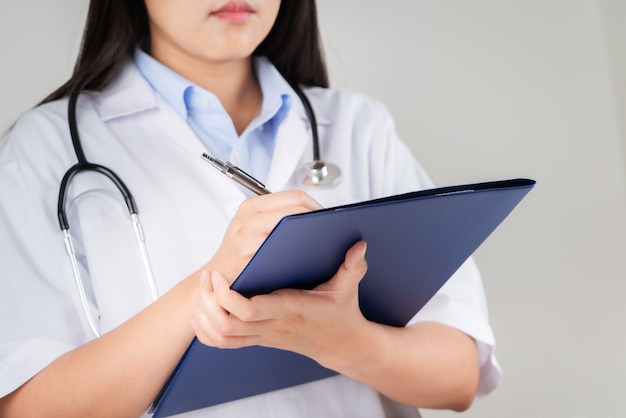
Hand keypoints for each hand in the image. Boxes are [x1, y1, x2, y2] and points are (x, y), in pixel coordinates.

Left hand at [191, 241, 370, 367]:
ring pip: (221, 335)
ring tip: (204, 288)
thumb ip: (353, 266)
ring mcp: (263, 334)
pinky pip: (223, 342)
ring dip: (206, 313)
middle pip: (228, 324)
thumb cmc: (340, 314)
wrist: (340, 343)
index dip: (229, 297)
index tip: (219, 276)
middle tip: (208, 276)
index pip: (251, 311)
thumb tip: (359, 246)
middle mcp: (272, 325)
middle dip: (210, 301)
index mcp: (290, 310)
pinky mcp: (258, 338)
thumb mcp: (348, 288)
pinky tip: (203, 311)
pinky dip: (206, 330)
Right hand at [207, 190, 322, 282]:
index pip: (295, 197)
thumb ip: (275, 217)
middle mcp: (247, 218)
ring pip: (291, 227)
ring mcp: (246, 236)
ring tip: (325, 242)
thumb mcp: (250, 227)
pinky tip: (310, 258)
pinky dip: (300, 251)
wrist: (218, 279)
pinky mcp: (248, 255)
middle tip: (332, 231)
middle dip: (319, 219)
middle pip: (296, 208)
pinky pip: (283, 249)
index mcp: (251, 206)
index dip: (317, 206)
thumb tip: (314, 214)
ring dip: (313, 234)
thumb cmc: (239, 255)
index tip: (328, 218)